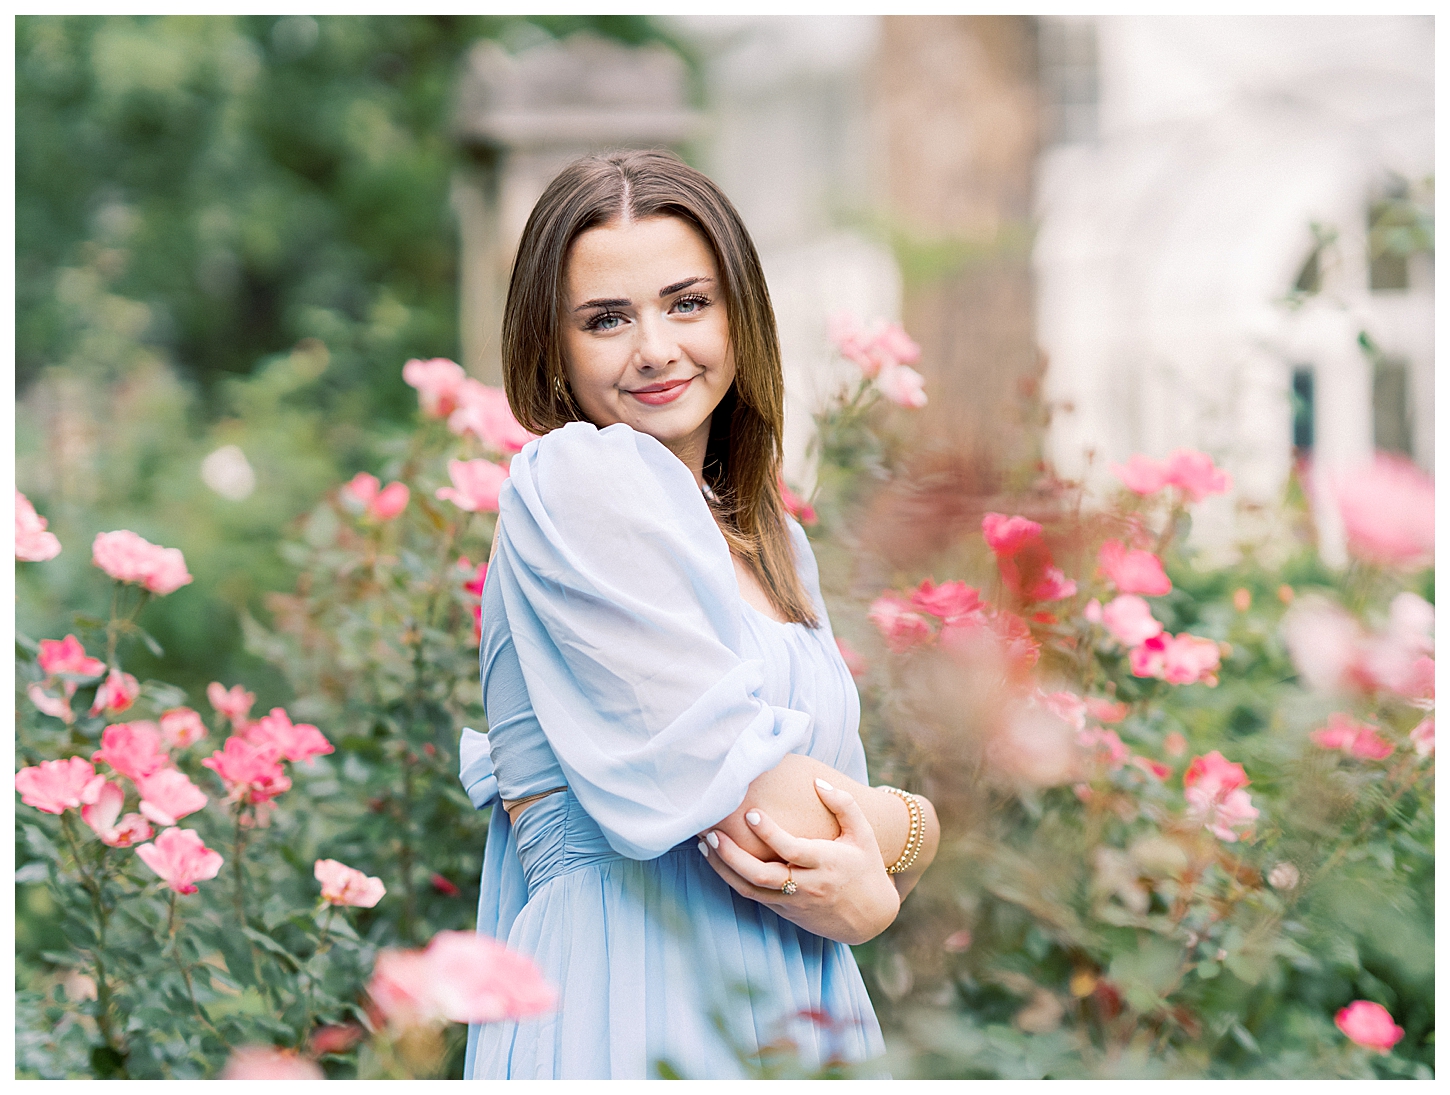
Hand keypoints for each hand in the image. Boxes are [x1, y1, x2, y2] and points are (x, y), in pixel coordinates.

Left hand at [698, 778, 899, 944]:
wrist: (871, 917)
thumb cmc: (866, 868)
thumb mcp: (864, 834)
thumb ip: (843, 805)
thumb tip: (818, 781)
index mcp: (827, 862)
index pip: (792, 849)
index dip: (769, 833)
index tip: (750, 814)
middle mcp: (808, 885)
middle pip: (763, 875)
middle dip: (732, 855)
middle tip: (711, 833)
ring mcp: (794, 902)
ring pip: (752, 890)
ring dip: (724, 868)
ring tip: (706, 845)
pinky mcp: (785, 912)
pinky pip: (754, 897)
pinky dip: (733, 879)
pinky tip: (719, 860)